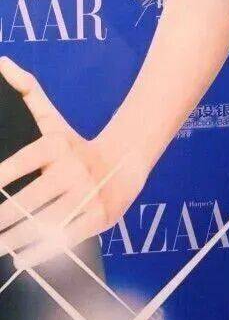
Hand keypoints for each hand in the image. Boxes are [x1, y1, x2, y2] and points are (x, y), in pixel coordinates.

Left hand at [0, 56, 148, 267]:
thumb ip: (28, 92)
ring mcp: (88, 194)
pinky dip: (44, 250)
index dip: (6, 173)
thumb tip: (2, 62)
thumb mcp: (53, 119)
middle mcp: (73, 169)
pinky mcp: (100, 216)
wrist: (126, 160)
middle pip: (33, 197)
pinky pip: (68, 237)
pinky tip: (22, 257)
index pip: (27, 158)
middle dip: (5, 217)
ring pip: (48, 221)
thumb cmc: (75, 144)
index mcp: (58, 145)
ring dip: (18, 238)